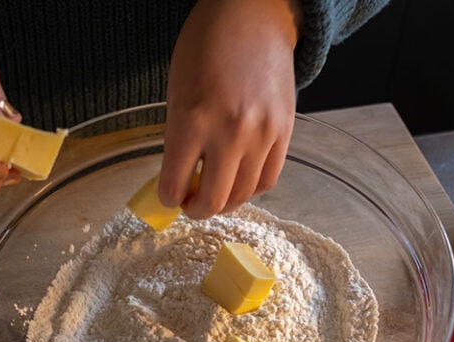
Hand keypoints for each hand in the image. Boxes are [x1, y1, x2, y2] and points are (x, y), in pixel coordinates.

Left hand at [160, 0, 300, 218]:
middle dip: (196, 210)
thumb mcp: (176, 90)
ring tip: (215, 193)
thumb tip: (180, 178)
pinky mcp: (284, 132)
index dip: (169, 198)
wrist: (252, 16)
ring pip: (243, 195)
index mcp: (192, 120)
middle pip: (213, 200)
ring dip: (225, 203)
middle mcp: (228, 133)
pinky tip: (240, 181)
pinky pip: (269, 179)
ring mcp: (261, 134)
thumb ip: (178, 137)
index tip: (170, 197)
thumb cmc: (206, 46)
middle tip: (191, 205)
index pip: (176, 184)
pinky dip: (251, 189)